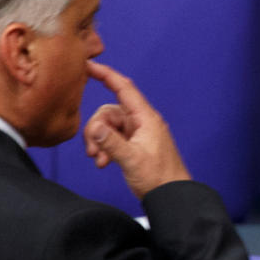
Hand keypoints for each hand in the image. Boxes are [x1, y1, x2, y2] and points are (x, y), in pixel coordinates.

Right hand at [83, 61, 190, 198]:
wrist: (171, 195)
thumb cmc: (158, 177)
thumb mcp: (132, 160)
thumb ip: (112, 143)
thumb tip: (96, 127)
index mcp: (146, 119)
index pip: (124, 88)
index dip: (106, 74)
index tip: (88, 65)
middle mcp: (142, 122)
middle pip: (108, 112)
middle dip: (95, 128)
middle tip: (92, 150)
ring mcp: (138, 132)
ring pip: (107, 126)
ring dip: (98, 141)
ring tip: (99, 160)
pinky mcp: (134, 143)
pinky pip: (112, 137)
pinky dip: (104, 148)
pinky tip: (103, 163)